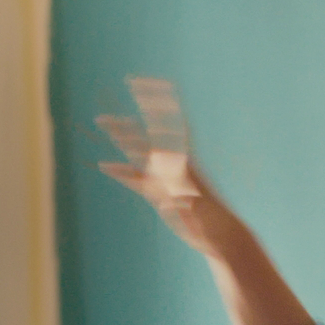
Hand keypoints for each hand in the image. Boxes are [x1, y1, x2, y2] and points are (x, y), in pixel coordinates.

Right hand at [97, 77, 244, 259]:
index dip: (152, 105)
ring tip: (102, 124)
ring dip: (119, 139)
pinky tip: (105, 166)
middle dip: (121, 126)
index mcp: (180, 165)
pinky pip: (135, 178)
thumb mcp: (202, 211)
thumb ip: (188, 200)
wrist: (224, 237)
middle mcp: (169, 168)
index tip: (136, 88)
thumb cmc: (216, 224)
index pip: (163, 129)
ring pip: (135, 154)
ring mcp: (163, 180)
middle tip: (100, 116)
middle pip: (141, 140)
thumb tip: (180, 197)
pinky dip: (120, 171)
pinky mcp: (159, 194)